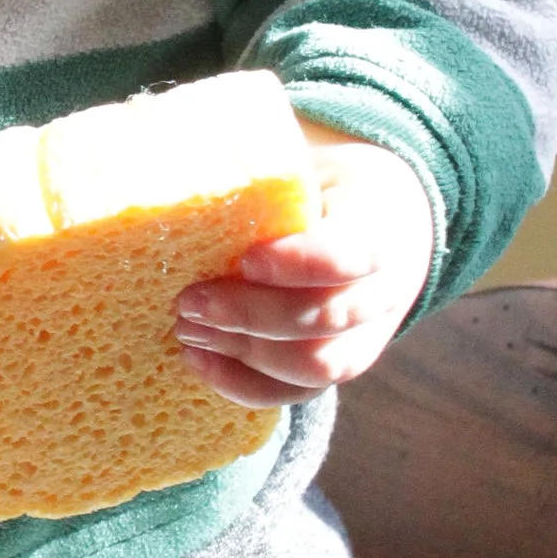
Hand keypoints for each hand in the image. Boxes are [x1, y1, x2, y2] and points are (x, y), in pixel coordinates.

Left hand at [173, 121, 434, 406]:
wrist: (388, 219)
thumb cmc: (327, 188)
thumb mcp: (308, 167)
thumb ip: (260, 179)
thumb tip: (168, 164)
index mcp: (379, 227)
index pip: (349, 255)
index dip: (299, 263)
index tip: (246, 258)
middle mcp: (383, 291)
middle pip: (325, 319)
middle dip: (250, 315)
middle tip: (189, 301)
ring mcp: (366, 337)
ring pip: (315, 367)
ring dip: (243, 353)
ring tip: (187, 330)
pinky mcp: (338, 366)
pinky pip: (298, 393)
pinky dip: (244, 385)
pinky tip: (197, 361)